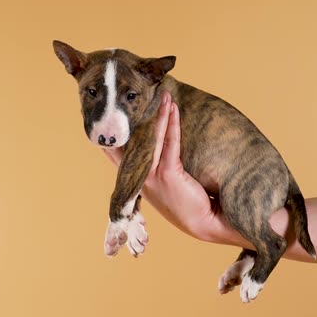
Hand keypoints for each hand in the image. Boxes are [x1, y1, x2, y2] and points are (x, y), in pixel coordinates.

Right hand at [104, 92, 230, 241]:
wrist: (205, 223)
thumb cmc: (187, 204)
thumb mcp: (163, 186)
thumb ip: (154, 169)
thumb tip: (155, 146)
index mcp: (135, 181)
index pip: (115, 152)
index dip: (112, 131)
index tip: (111, 110)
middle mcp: (139, 178)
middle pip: (132, 139)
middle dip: (135, 115)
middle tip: (137, 93)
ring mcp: (152, 176)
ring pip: (152, 137)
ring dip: (158, 112)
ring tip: (162, 93)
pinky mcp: (168, 174)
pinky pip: (169, 142)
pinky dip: (171, 123)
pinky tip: (172, 108)